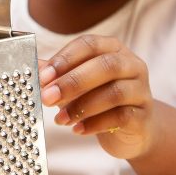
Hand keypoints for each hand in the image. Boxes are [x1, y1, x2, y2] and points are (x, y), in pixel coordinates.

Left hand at [38, 35, 158, 160]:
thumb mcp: (77, 84)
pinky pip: (121, 117)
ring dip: (82, 106)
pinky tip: (78, 130)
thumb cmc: (99, 99)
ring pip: (115, 92)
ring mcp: (141, 90)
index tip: (43, 76)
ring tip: (60, 119)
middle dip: (72, 82)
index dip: (65, 58)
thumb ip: (56, 75)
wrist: (133, 128)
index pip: (89, 44)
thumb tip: (32, 69)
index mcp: (112, 49)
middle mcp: (131, 65)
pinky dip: (95, 124)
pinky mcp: (143, 115)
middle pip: (105, 66)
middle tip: (47, 97)